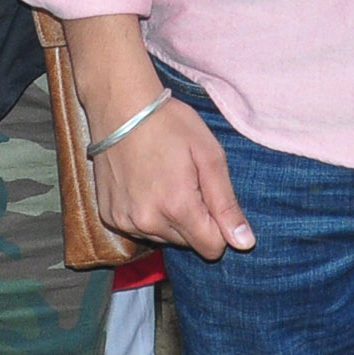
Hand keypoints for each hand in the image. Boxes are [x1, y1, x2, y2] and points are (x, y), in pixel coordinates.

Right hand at [89, 97, 253, 259]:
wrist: (119, 106)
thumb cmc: (169, 123)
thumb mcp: (209, 155)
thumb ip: (226, 204)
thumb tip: (244, 243)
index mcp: (177, 207)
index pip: (211, 248)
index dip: (218, 226)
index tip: (209, 196)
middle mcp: (148, 221)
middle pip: (188, 243)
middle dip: (193, 219)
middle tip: (184, 180)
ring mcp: (124, 220)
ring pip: (163, 237)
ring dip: (169, 217)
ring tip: (163, 179)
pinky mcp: (109, 215)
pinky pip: (139, 228)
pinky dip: (146, 213)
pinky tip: (143, 184)